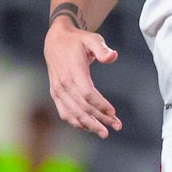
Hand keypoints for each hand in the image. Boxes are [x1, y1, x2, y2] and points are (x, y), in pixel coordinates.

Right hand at [45, 20, 120, 137]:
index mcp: (73, 71)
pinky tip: (88, 127)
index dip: (100, 105)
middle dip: (100, 119)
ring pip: (73, 113)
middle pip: (82, 107)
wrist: (55, 40)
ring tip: (104, 132)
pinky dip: (76, 122)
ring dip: (89, 125)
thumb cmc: (77, 40)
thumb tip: (113, 56)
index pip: (87, 93)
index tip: (113, 112)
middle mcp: (63, 84)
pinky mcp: (55, 94)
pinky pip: (64, 112)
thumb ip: (102, 48)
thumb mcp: (91, 39)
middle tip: (116, 126)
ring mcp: (57, 90)